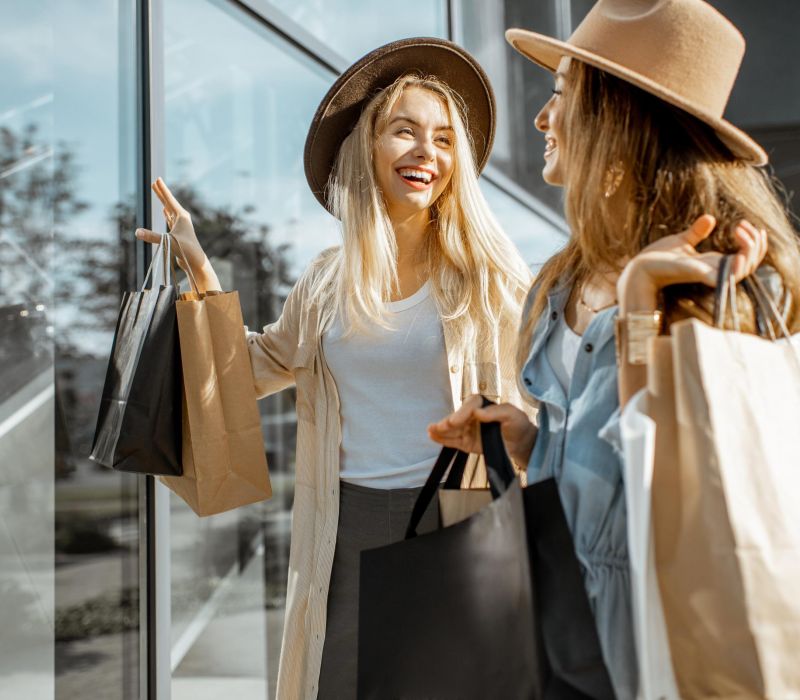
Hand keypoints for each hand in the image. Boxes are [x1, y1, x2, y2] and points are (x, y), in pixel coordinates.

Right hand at [135, 178, 219, 291]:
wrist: (195, 261)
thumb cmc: (184, 250)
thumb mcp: (167, 241)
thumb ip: (152, 236)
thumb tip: (137, 232)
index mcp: (181, 216)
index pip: (169, 200)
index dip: (162, 189)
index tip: (157, 179)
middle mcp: (182, 219)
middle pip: (169, 202)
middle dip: (161, 193)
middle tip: (155, 182)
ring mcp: (181, 226)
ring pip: (169, 210)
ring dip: (163, 202)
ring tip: (159, 194)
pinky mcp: (178, 233)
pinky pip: (171, 218)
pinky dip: (167, 213)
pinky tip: (165, 210)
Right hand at [427, 395, 536, 467]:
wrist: (520, 441)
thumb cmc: (517, 424)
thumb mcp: (513, 414)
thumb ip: (498, 411)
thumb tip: (479, 413)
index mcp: (483, 405)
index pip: (470, 405)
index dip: (462, 412)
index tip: (456, 421)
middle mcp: (472, 415)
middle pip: (457, 417)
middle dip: (448, 422)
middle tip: (440, 427)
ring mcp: (468, 429)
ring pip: (452, 429)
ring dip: (441, 430)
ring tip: (431, 430)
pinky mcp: (466, 442)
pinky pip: (453, 440)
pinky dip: (443, 439)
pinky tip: (433, 436)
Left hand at [617, 215, 767, 312]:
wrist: (639, 267)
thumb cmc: (658, 258)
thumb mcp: (682, 240)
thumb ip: (697, 232)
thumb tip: (710, 218)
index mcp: (713, 262)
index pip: (746, 258)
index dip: (755, 243)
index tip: (747, 224)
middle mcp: (714, 270)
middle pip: (751, 263)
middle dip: (756, 244)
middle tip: (742, 225)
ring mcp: (709, 274)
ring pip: (744, 270)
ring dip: (751, 251)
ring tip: (740, 230)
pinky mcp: (699, 276)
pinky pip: (726, 278)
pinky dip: (737, 268)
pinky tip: (739, 254)